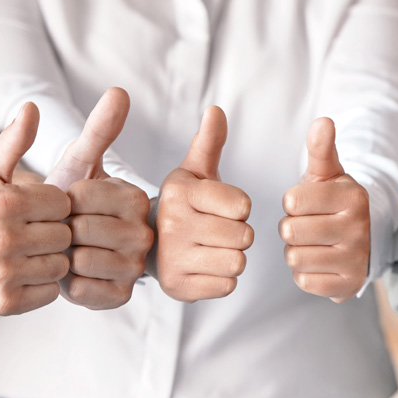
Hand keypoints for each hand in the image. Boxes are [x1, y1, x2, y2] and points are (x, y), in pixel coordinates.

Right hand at [0, 103, 70, 315]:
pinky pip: (51, 291)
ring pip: (61, 263)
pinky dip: (42, 284)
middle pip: (65, 234)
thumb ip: (14, 140)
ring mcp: (3, 273)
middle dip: (53, 231)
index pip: (64, 203)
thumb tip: (33, 108)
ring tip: (27, 251)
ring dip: (49, 258)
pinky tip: (23, 272)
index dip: (52, 205)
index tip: (33, 208)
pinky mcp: (5, 302)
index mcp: (4, 204)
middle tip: (30, 231)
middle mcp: (3, 239)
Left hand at [45, 88, 153, 309]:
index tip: (67, 202)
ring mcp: (135, 267)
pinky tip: (71, 273)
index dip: (62, 199)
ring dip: (61, 256)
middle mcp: (145, 233)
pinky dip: (66, 283)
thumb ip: (101, 129)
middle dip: (60, 228)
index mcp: (137, 198)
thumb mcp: (81, 162)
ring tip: (68, 249)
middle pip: (82, 229)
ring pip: (81, 259)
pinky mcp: (120, 296)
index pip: (83, 196)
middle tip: (65, 229)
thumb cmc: (70, 202)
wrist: (61, 245)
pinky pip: (81, 289)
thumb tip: (119, 91)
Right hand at [156, 106, 253, 301]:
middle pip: (244, 237)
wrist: (154, 245)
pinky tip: (204, 267)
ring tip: (211, 248)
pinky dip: (222, 279)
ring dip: (233, 257)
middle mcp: (171, 224)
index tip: (222, 208)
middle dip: (239, 235)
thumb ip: (210, 142)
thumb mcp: (195, 171)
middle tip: (216, 231)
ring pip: (237, 262)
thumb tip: (216, 110)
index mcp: (180, 192)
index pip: (243, 206)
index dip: (240, 209)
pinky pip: (227, 286)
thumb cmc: (186, 205)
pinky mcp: (177, 287)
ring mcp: (172, 259)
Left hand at [279, 118, 369, 302]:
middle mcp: (359, 227)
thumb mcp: (327, 173)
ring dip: (295, 251)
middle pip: (290, 231)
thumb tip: (323, 121)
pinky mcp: (349, 285)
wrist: (361, 239)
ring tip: (312, 243)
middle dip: (291, 228)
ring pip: (295, 258)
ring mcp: (357, 258)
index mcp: (353, 195)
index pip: (291, 200)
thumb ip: (321, 148)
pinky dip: (304, 273)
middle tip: (308, 225)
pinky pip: (304, 281)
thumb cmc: (333, 202)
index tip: (306, 203)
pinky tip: (318, 261)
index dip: (291, 202)